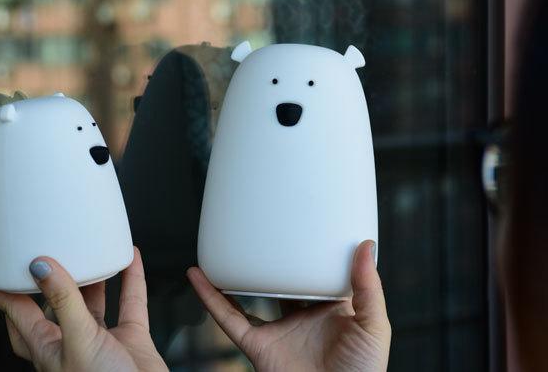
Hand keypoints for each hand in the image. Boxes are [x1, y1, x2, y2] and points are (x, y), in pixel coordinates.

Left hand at [0, 247, 167, 371]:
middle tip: (41, 256)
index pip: (16, 313)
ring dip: (91, 277)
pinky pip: (131, 302)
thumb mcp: (78, 341)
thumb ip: (63, 302)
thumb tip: (41, 266)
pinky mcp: (130, 340)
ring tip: (87, 250)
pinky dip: (132, 279)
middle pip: (51, 306)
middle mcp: (71, 342)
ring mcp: (101, 341)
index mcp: (48, 348)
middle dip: (46, 282)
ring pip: (91, 302)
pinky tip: (131, 259)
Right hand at [187, 240, 390, 371]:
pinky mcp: (257, 345)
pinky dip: (210, 298)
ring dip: (233, 275)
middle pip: (280, 282)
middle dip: (271, 261)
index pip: (316, 275)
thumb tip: (365, 246)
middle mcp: (301, 319)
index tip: (303, 227)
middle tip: (262, 230)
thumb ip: (369, 288)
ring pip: (248, 296)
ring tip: (223, 247)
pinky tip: (199, 276)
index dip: (308, 254)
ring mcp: (277, 331)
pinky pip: (228, 319)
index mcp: (330, 311)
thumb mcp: (374, 327)